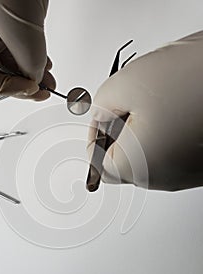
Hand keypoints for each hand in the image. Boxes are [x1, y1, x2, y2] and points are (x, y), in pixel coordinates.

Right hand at [0, 0, 55, 99]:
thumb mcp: (17, 25)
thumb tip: (37, 78)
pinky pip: (20, 49)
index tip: (27, 88)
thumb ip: (28, 59)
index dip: (5, 88)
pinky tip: (45, 67)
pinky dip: (34, 60)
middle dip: (22, 83)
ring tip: (48, 83)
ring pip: (11, 62)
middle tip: (40, 91)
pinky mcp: (9, 22)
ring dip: (31, 74)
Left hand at [88, 31, 202, 190]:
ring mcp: (185, 173)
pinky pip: (171, 150)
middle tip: (133, 101)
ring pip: (148, 154)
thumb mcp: (127, 83)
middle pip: (124, 160)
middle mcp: (164, 177)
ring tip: (161, 100)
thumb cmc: (198, 79)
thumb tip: (99, 117)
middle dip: (122, 130)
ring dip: (145, 128)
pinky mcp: (199, 164)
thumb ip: (100, 105)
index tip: (105, 113)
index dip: (97, 133)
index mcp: (140, 166)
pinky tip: (179, 107)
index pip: (98, 163)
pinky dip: (167, 131)